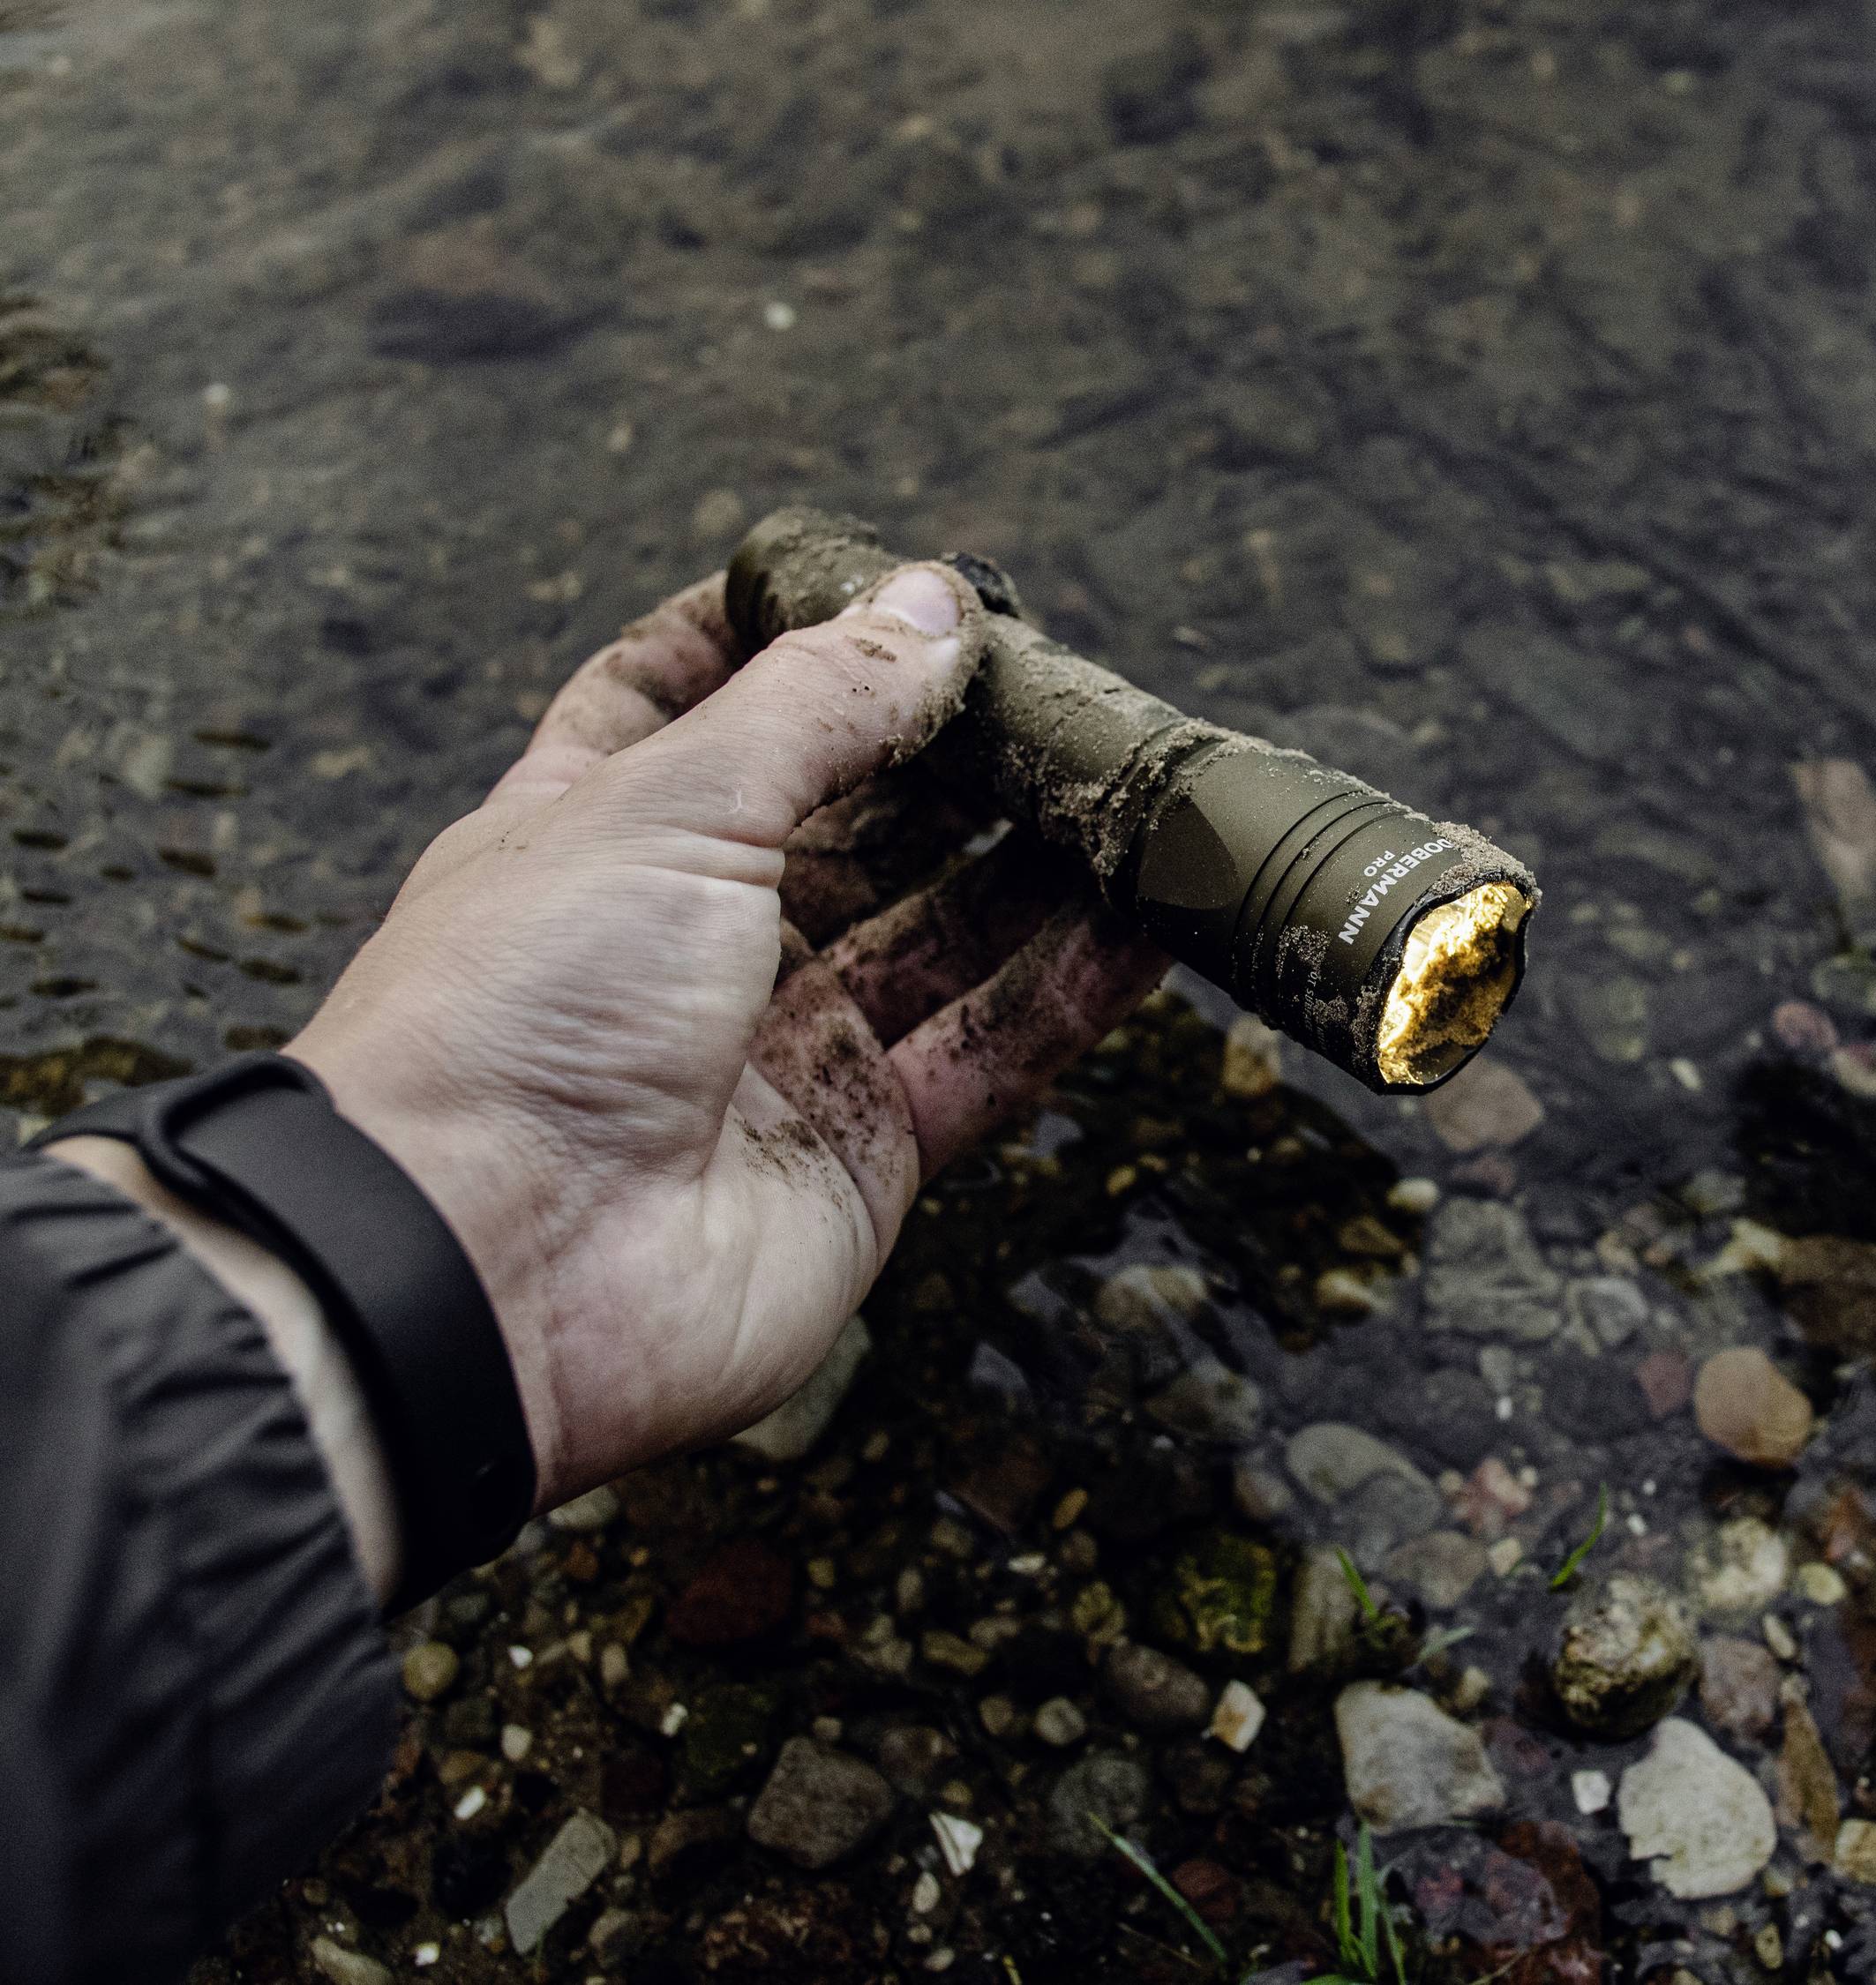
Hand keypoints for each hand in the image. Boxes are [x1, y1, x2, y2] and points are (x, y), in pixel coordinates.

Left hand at [284, 562, 1167, 1527]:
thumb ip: (818, 701)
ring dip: (1041, 868)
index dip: (774, 636)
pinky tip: (1151, 921)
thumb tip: (930, 605)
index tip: (882, 588)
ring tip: (1138, 793)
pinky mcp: (859, 1155)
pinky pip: (989, 1053)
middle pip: (854, 821)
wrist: (489, 1271)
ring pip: (944, 935)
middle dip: (955, 757)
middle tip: (1067, 697)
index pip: (681, 699)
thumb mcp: (669, 800)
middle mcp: (691, 936)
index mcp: (598, 827)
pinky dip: (1074, 990)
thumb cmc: (520, 1012)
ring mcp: (779, 1050)